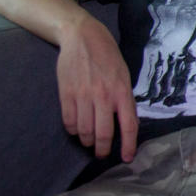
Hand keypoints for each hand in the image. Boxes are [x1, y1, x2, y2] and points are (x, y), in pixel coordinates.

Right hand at [56, 15, 137, 161]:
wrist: (82, 37)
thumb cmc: (108, 57)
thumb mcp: (125, 76)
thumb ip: (125, 100)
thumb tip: (129, 124)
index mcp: (122, 92)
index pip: (129, 125)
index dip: (129, 145)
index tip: (127, 158)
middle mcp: (104, 97)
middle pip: (104, 133)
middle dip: (103, 149)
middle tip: (102, 154)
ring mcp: (83, 96)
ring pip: (84, 131)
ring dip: (87, 141)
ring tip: (89, 141)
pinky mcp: (66, 94)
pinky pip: (68, 122)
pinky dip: (72, 130)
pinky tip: (76, 129)